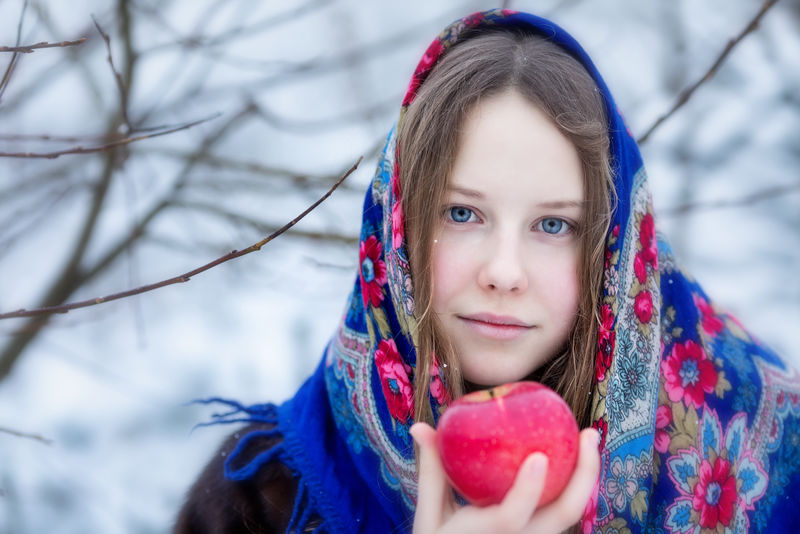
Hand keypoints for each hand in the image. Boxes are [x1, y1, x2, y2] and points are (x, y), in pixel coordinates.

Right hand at [410, 423, 599, 533]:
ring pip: (571, 514)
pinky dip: (573, 484)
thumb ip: (431, 471)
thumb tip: (419, 426)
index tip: (538, 458)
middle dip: (584, 474)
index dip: (526, 490)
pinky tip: (573, 457)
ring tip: (588, 439)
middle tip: (588, 433)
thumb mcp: (430, 514)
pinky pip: (564, 513)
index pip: (510, 518)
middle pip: (563, 516)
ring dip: (585, 477)